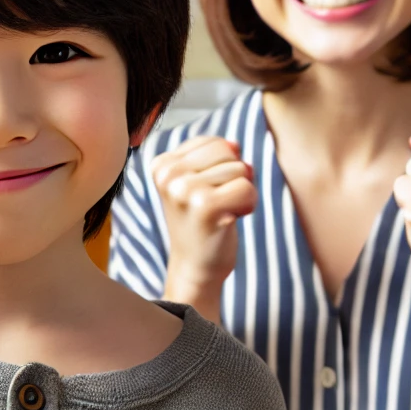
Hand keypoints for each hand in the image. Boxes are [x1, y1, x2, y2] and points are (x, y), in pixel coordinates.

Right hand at [151, 136, 256, 314]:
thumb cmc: (201, 222)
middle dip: (233, 177)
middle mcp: (168, 174)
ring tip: (221, 213)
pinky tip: (229, 220)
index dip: (222, 168)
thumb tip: (235, 145)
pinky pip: (248, 188)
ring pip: (241, 169)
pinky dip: (248, 205)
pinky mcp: (205, 206)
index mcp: (162, 164)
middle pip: (229, 152)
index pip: (215, 143)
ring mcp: (184, 190)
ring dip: (241, 193)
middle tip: (216, 204)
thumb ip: (215, 155)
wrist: (196, 266)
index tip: (205, 193)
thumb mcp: (198, 181)